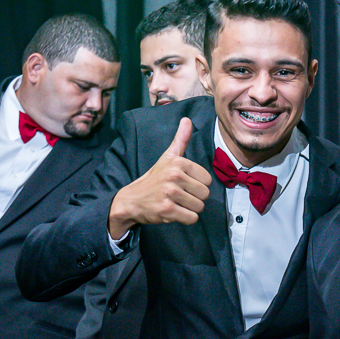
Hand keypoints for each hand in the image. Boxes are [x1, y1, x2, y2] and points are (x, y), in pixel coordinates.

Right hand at [107, 117, 211, 237]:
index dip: (198, 184)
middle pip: (205, 194)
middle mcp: (174, 176)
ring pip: (199, 207)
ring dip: (190, 209)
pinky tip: (174, 212)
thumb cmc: (154, 178)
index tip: (184, 184)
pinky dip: (185, 219)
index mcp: (178, 163)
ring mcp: (170, 194)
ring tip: (176, 203)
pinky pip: (191, 218)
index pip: (207, 180)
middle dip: (195, 198)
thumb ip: (180, 140)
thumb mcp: (167, 157)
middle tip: (180, 196)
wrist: (132, 199)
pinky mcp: (167, 210)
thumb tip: (187, 120)